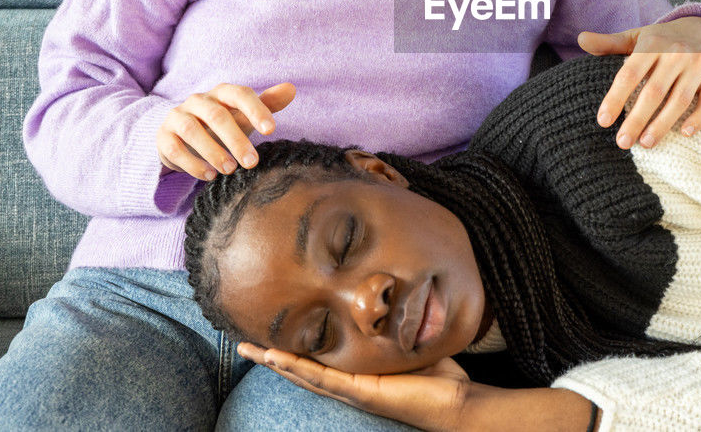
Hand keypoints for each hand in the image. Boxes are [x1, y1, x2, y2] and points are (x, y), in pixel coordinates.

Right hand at [156, 82, 295, 179]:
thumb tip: (291, 89)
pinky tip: (209, 176)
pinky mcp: (164, 136)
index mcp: (221, 93)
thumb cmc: (223, 125)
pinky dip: (192, 163)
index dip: (256, 110)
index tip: (272, 131)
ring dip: (213, 151)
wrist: (183, 137)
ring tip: (230, 170)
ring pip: (192, 130)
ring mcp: (177, 117)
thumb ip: (268, 103)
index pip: (240, 94)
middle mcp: (198, 101)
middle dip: (236, 140)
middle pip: (217, 116)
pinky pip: (175, 148)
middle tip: (252, 163)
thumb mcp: (245, 115)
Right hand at [238, 342, 596, 431]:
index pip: (318, 360)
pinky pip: (322, 378)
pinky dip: (297, 367)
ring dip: (275, 361)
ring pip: (304, 374)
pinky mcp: (360, 392)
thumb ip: (399, 325)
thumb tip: (398, 297)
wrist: (457, 404)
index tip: (271, 333)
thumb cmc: (440, 376)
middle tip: (243, 342)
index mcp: (358, 374)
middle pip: (301, 369)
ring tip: (249, 349)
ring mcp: (352, 391)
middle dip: (272, 355)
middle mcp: (349, 385)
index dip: (293, 348)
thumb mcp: (411, 342)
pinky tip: (276, 358)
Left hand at [580, 15, 700, 148]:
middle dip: (636, 119)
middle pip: (654, 91)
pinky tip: (685, 133)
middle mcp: (677, 53)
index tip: (603, 121)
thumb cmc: (664, 40)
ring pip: (680, 99)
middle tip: (622, 142)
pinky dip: (699, 118)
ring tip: (646, 143)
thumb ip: (610, 43)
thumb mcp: (637, 37)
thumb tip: (581, 39)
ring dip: (663, 124)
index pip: (630, 74)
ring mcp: (699, 64)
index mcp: (653, 43)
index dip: (615, 98)